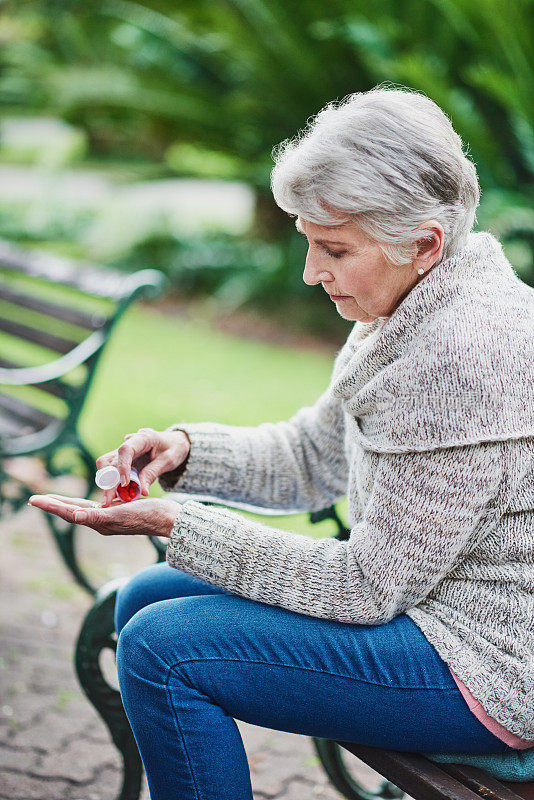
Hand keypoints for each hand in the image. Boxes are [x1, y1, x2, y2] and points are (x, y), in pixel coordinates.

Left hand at [28, 494, 179, 537]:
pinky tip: (84, 501)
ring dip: (66, 503)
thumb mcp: (122, 514)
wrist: (170, 520)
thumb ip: (97, 516)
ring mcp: (110, 518)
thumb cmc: (149, 515)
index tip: (34, 499)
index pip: (69, 511)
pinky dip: (85, 502)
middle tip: (35, 499)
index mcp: (100, 521)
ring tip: (53, 499)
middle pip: (72, 510)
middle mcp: (102, 521)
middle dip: (54, 504)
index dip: (51, 505)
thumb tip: (74, 516)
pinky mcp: (119, 512)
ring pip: (81, 508)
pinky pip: (96, 506)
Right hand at [96, 427, 190, 506]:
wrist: (173, 443)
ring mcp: (123, 451)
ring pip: (105, 465)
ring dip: (105, 483)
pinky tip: (115, 496)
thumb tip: (141, 492)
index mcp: (143, 438)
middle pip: (110, 460)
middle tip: (107, 501)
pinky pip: (111, 471)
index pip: (126, 450)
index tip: (124, 484)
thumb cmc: (173, 449)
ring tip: (110, 501)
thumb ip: (153, 473)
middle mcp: (129, 442)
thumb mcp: (169, 461)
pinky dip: (111, 483)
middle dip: (107, 482)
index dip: (122, 467)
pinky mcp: (121, 459)